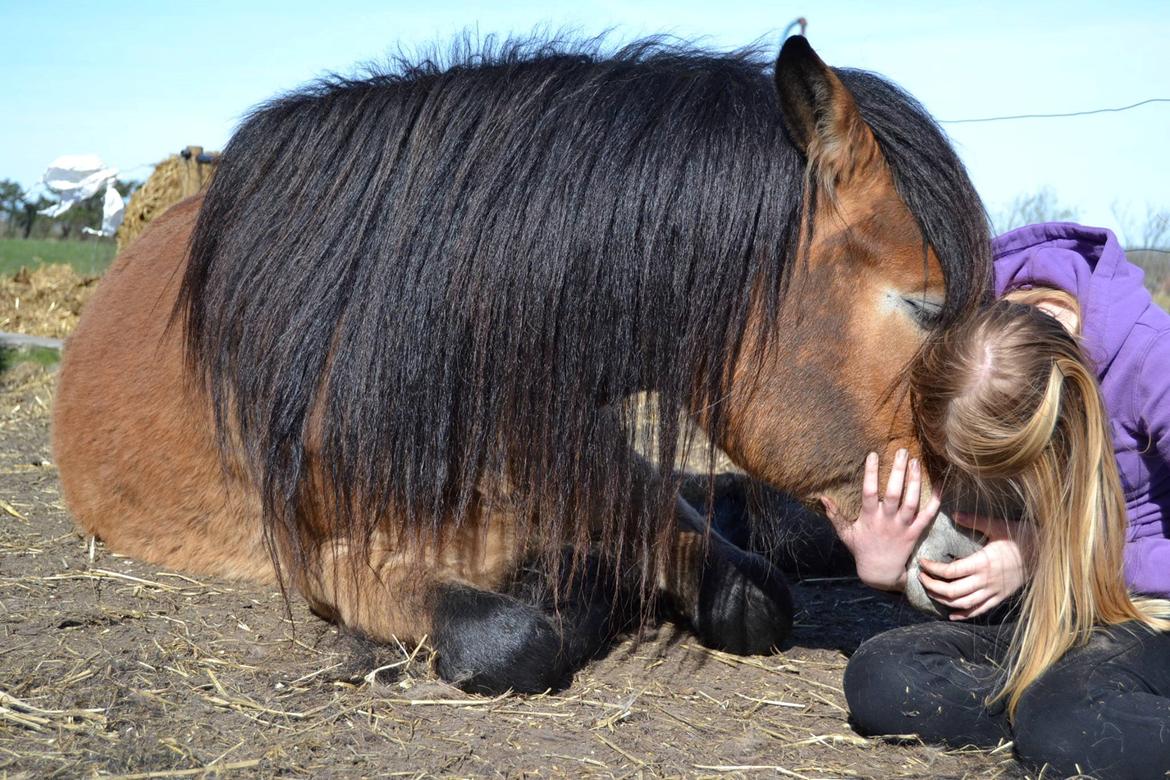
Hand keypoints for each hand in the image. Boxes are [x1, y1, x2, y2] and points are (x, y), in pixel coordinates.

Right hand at [822, 449, 940, 591]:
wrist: (880, 573)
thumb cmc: (862, 550)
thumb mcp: (845, 533)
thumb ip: (835, 515)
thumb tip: (823, 497)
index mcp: (869, 518)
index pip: (869, 492)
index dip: (871, 473)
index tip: (873, 455)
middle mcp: (887, 520)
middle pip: (894, 493)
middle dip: (898, 471)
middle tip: (902, 451)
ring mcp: (903, 527)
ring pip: (911, 502)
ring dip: (915, 482)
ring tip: (916, 462)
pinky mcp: (915, 533)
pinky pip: (928, 516)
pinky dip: (935, 502)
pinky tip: (939, 486)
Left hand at [918, 512, 1034, 619]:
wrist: (1046, 553)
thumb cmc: (1022, 536)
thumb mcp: (998, 526)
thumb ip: (974, 521)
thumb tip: (953, 513)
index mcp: (983, 563)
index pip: (950, 572)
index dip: (933, 570)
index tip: (922, 562)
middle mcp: (986, 581)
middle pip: (952, 592)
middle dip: (932, 586)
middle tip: (920, 577)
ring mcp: (994, 592)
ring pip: (963, 604)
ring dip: (943, 600)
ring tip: (930, 591)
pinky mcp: (1000, 598)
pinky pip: (979, 610)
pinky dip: (964, 614)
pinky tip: (952, 614)